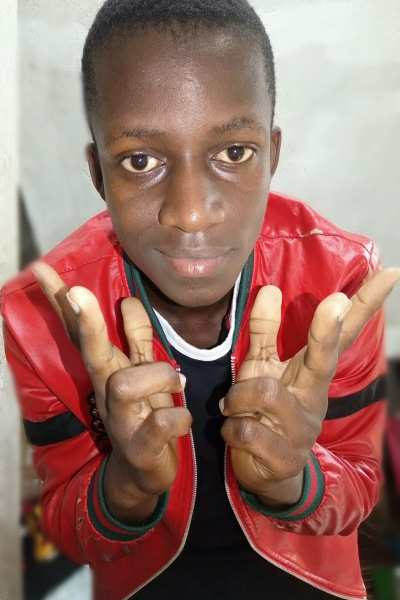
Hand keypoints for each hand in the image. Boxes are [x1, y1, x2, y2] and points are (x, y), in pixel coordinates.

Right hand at [32, 262, 191, 523]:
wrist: (143, 472)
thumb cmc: (144, 414)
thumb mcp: (142, 372)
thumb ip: (137, 338)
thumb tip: (129, 300)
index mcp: (109, 370)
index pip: (81, 331)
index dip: (63, 302)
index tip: (42, 269)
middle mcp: (108, 392)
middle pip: (92, 354)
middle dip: (86, 324)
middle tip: (75, 292)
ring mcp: (121, 421)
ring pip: (127, 386)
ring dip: (159, 377)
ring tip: (177, 383)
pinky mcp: (140, 447)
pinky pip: (159, 425)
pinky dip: (176, 418)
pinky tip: (182, 419)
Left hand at [220, 267, 399, 506]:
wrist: (266, 472)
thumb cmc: (264, 411)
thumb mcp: (261, 367)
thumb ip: (264, 331)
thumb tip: (269, 289)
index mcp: (312, 372)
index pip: (343, 333)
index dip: (365, 304)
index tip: (388, 273)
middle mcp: (314, 396)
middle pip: (325, 357)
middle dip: (327, 329)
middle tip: (336, 302)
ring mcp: (304, 428)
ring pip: (265, 393)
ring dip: (239, 397)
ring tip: (234, 408)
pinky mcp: (286, 457)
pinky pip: (247, 431)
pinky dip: (231, 430)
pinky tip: (235, 434)